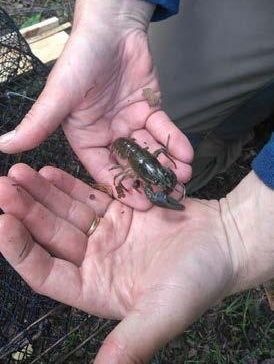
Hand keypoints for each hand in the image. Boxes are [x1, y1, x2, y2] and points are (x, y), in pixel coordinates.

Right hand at [0, 0, 192, 208]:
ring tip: (184, 180)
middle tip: (170, 198)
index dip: (120, 188)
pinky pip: (164, 129)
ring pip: (150, 150)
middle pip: (130, 164)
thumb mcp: (59, 95)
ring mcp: (130, 121)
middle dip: (149, 181)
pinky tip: (187, 154)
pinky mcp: (150, 108)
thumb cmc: (81, 58)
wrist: (111, 26)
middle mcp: (108, 133)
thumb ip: (38, 123)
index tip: (140, 205)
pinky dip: (175, 141)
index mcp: (85, 136)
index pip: (102, 169)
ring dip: (167, 164)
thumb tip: (3, 146)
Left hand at [0, 165, 272, 363]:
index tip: (2, 222)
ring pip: (64, 211)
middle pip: (50, 235)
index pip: (45, 271)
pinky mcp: (119, 210)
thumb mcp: (162, 312)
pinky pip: (86, 195)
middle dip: (25, 211)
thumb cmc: (198, 281)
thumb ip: (130, 344)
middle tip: (3, 186)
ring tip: (18, 174)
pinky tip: (48, 172)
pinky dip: (67, 184)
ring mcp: (105, 234)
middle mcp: (94, 262)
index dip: (20, 249)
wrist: (226, 243)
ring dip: (41, 193)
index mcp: (94, 290)